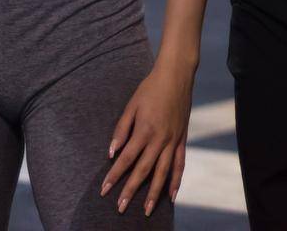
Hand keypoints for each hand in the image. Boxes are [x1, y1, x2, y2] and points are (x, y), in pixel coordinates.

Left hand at [100, 61, 194, 216]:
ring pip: (163, 172)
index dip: (114, 176)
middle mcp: (160, 139)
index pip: (126, 159)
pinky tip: (171, 196)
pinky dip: (176, 181)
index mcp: (144, 130)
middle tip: (120, 208)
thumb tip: (111, 152)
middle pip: (143, 170)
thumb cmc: (150, 89)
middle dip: (131, 190)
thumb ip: (121, 129)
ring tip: (146, 210)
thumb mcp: (131, 105)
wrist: (176, 76)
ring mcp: (173, 141)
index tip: (104, 190)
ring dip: (154, 193)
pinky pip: (180, 164)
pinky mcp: (182, 140)